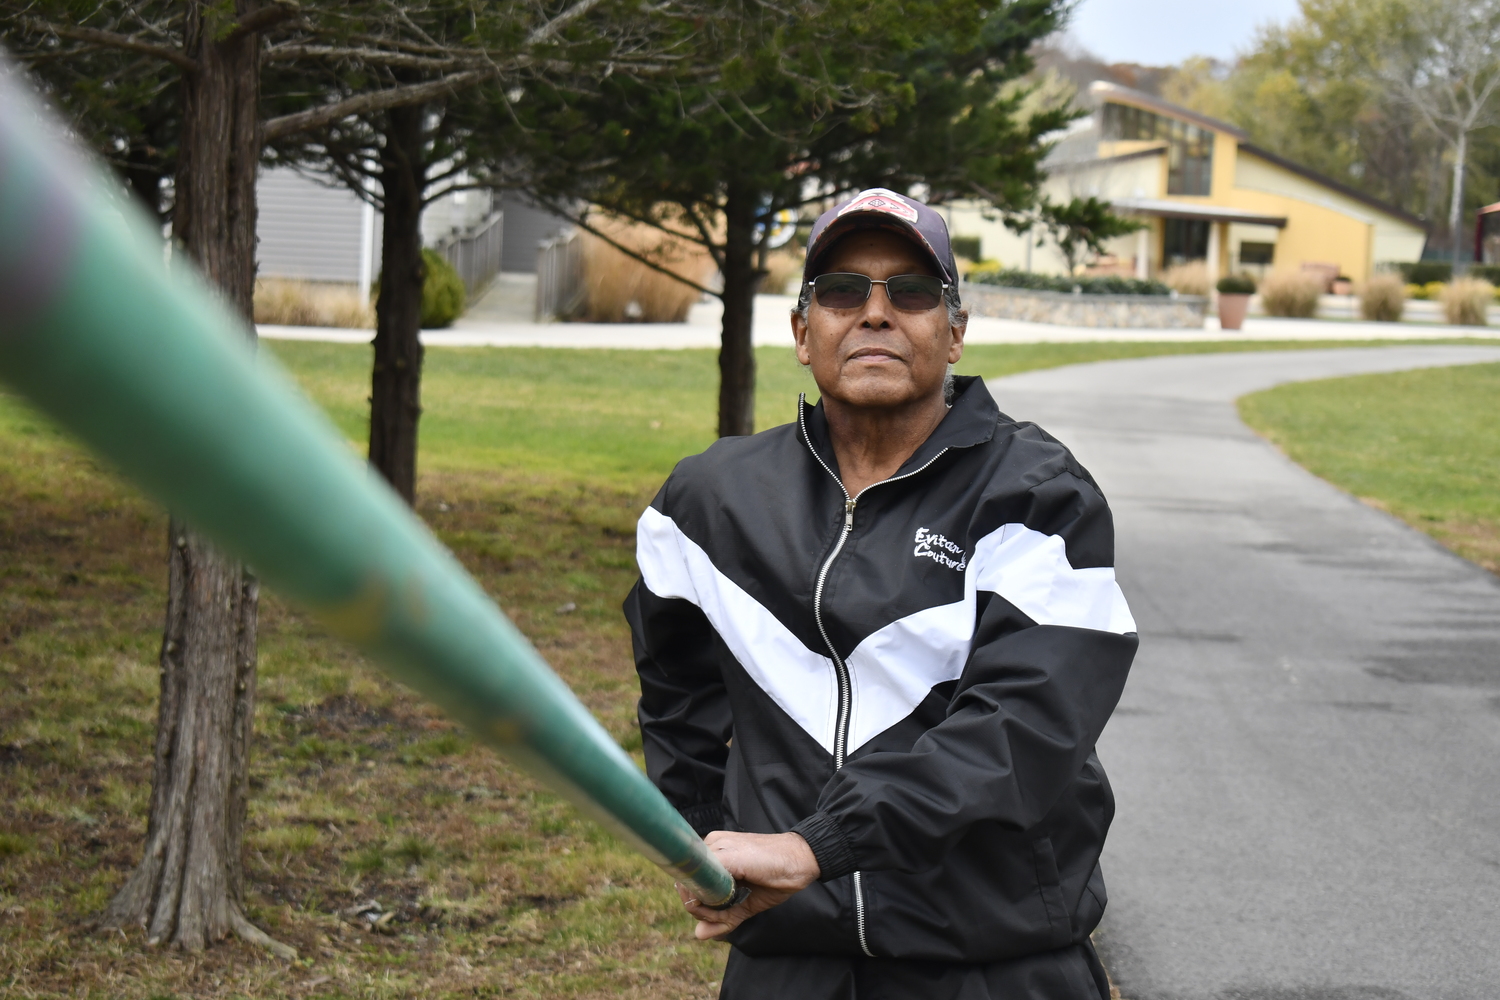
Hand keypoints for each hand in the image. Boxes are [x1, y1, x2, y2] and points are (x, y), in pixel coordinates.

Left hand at [677, 831, 820, 939]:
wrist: (800, 861)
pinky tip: (729, 903)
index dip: (695, 902)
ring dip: (706, 909)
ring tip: (728, 910)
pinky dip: (711, 903)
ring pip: (692, 885)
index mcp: (714, 852)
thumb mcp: (744, 905)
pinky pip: (705, 884)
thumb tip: (698, 935)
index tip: (709, 913)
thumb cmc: (774, 878)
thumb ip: (722, 919)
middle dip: (699, 909)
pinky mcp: (726, 856)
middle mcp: (712, 846)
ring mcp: (717, 848)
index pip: (689, 880)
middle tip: (720, 916)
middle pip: (686, 884)